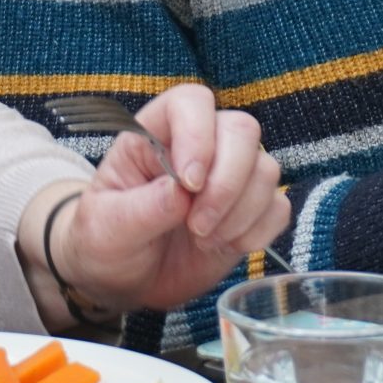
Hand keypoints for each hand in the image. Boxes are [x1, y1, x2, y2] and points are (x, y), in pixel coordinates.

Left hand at [35, 84, 285, 319]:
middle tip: (196, 225)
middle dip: (226, 183)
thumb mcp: (105, 229)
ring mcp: (229, 176)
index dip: (198, 136)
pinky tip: (226, 247)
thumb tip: (179, 193)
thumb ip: (139, 210)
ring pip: (266, 169)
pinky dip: (257, 232)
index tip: (188, 184)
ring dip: (239, 212)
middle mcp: (199, 145)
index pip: (191, 103)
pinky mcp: (251, 210)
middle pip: (242, 130)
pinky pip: (278, 207)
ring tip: (203, 239)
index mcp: (155, 134)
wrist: (122, 279)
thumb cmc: (105, 241)